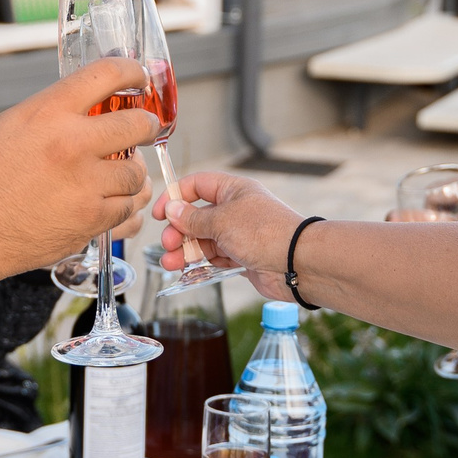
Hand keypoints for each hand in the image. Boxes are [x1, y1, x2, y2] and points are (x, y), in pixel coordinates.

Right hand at [0, 57, 159, 315]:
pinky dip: (122, 208)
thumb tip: (87, 108)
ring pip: (136, 174)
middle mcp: (72, 143)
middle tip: (143, 130)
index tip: (141, 77)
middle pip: (138, 124)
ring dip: (130, 175)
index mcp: (48, 112)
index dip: (134, 72)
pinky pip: (127, 210)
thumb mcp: (7, 128)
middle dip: (145, 126)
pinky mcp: (90, 221)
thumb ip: (50, 115)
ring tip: (115, 176)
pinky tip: (107, 203)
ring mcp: (85, 184)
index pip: (108, 74)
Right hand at [154, 171, 304, 299]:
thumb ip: (193, 218)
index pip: (197, 185)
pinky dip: (201, 264)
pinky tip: (188, 272)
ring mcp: (239, 235)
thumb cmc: (264, 233)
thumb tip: (171, 210)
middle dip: (178, 231)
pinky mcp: (242, 257)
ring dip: (185, 251)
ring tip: (170, 264)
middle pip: (196, 216)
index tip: (160, 214)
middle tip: (168, 245)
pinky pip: (215, 258)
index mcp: (233, 191)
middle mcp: (235, 211)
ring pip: (203, 240)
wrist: (297, 264)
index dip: (176, 196)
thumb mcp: (222, 221)